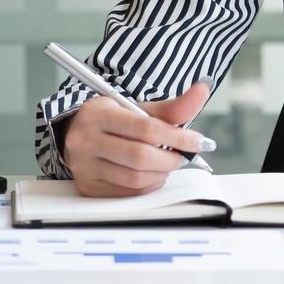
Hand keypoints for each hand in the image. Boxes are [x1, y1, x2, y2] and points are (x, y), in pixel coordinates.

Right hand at [59, 81, 215, 197]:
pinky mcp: (87, 187)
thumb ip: (173, 106)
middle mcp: (85, 140)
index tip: (198, 142)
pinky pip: (128, 192)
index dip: (178, 137)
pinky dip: (149, 185)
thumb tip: (202, 90)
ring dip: (161, 173)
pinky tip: (151, 173)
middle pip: (141, 157)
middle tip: (182, 155)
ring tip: (165, 162)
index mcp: (98, 114)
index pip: (146, 128)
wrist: (80, 133)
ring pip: (136, 178)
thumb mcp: (139, 108)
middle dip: (171, 158)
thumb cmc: (115, 120)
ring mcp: (84, 166)